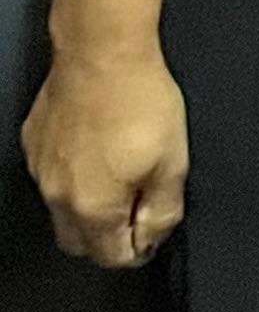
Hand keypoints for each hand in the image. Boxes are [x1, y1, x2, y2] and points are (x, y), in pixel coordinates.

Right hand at [22, 40, 188, 268]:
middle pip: (80, 243)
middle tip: (140, 205)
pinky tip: (99, 152)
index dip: (139, 249)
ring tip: (123, 173)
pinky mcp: (33, 146)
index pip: (112, 258)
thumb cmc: (141, 103)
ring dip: (90, 207)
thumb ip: (163, 210)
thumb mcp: (174, 162)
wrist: (102, 54)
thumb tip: (151, 238)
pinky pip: (51, 179)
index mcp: (93, 209)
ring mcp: (39, 171)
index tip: (154, 227)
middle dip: (109, 237)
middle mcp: (56, 197)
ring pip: (62, 211)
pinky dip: (74, 178)